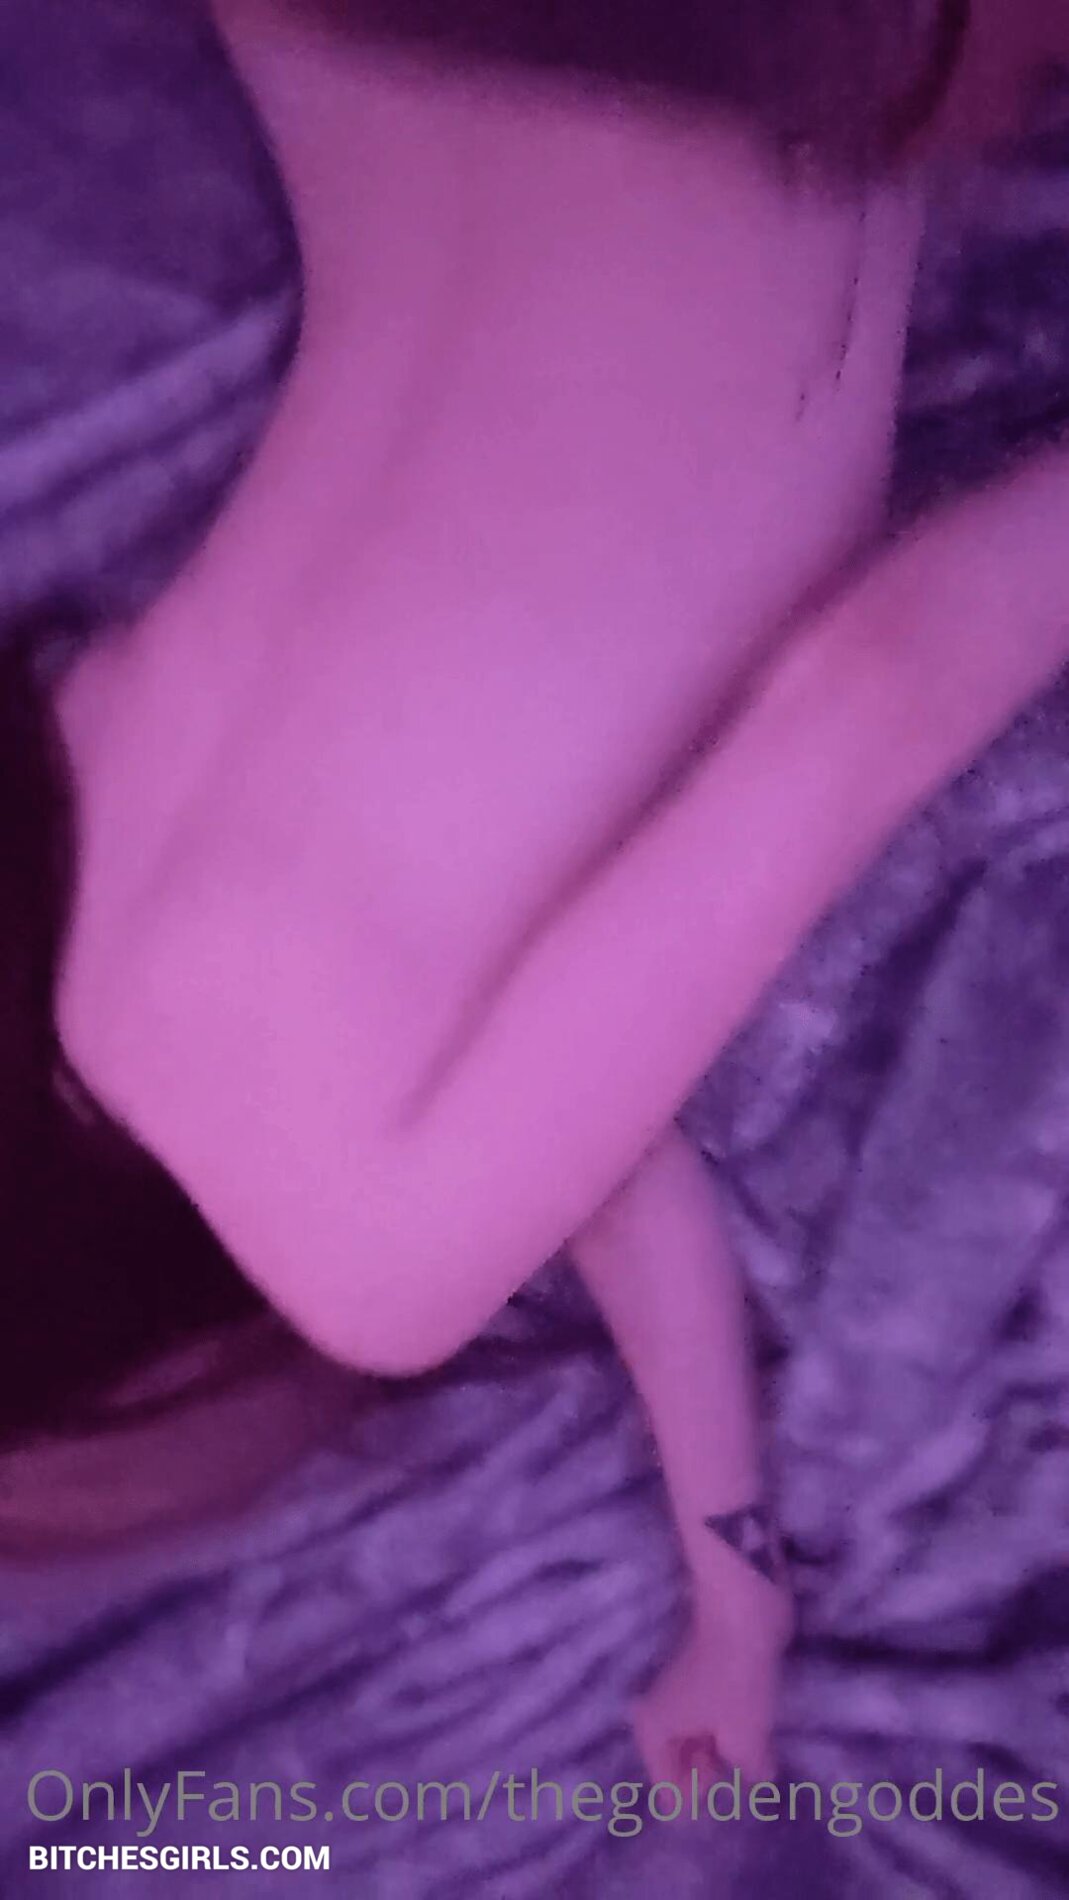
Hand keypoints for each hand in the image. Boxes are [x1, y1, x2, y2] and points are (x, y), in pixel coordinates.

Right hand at [631, 1579, 792, 1790]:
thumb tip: (756, 1777)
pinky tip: (756, 1733)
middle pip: (682, 1767)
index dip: (703, 1801)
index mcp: (653, 1731)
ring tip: (756, 1756)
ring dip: (725, 1754)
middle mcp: (658, 1715)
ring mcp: (681, 1696)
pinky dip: (730, 1731)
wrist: (742, 1606)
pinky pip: (712, 1721)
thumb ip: (748, 1772)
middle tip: (745, 1774)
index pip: (670, 1793)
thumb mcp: (744, 1738)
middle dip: (713, 1778)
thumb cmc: (734, 1676)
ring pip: (699, 1743)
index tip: (731, 1792)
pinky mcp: (704, 1680)